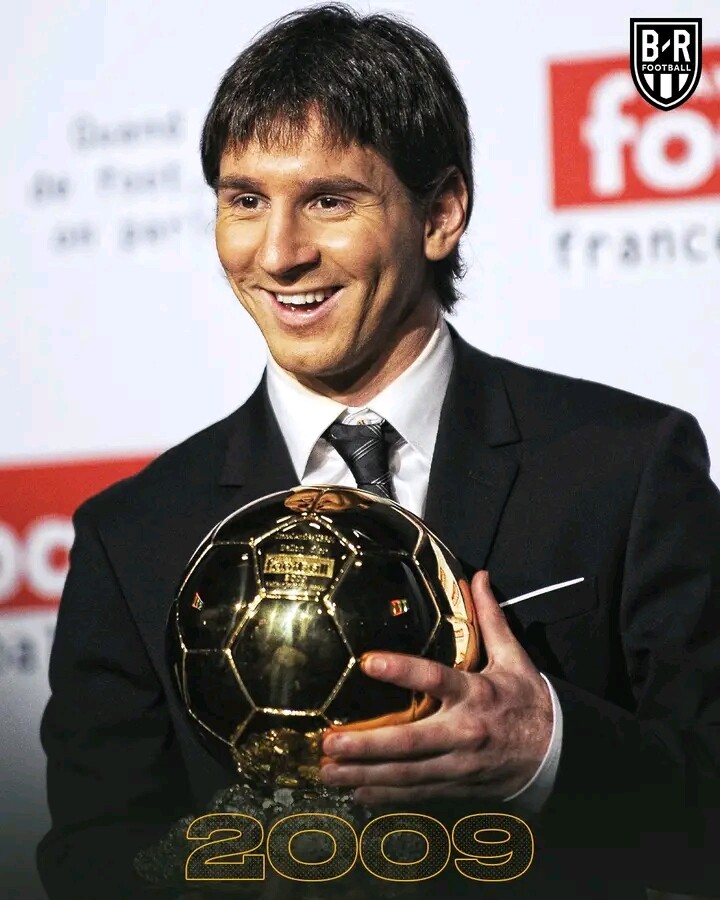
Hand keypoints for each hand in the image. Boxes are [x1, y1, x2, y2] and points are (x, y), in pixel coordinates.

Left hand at [319, 570, 552, 803]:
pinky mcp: (457, 786)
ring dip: (364, 775)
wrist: (557, 754)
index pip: (434, 678)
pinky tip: (356, 795)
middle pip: (410, 741)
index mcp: (475, 692)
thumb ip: (491, 618)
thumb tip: (478, 576)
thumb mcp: (514, 657)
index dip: (401, 670)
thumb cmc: (527, 699)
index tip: (367, 662)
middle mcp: (463, 731)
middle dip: (367, 744)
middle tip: (328, 741)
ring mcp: (458, 765)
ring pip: (407, 774)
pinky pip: (417, 794)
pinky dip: (386, 797)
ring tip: (327, 772)